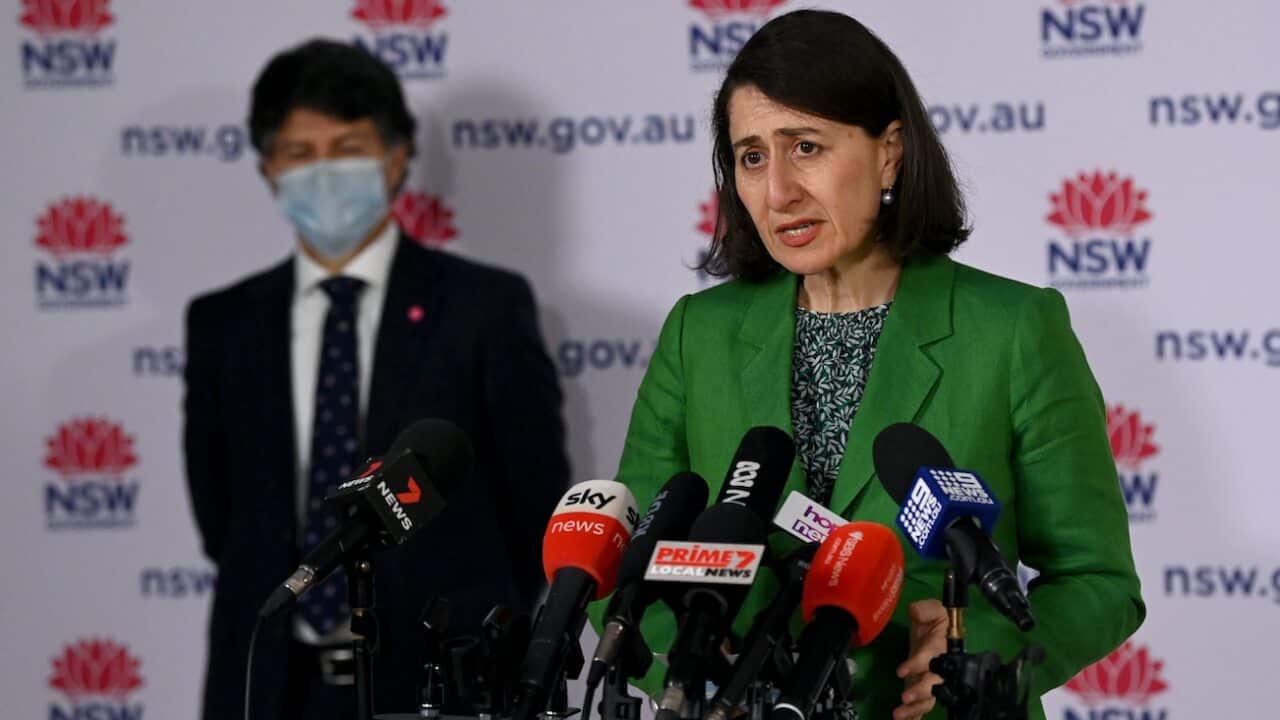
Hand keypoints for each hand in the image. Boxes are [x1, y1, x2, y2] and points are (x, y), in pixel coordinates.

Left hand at [893, 599, 948, 719]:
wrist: (934, 630)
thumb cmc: (935, 620)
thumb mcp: (932, 609)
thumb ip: (925, 609)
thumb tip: (916, 612)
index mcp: (942, 647)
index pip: (932, 657)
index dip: (918, 664)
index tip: (901, 670)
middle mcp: (940, 668)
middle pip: (935, 684)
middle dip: (920, 692)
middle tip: (905, 697)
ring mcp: (932, 681)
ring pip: (930, 699)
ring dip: (915, 708)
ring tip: (899, 715)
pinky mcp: (923, 688)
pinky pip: (923, 705)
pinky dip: (915, 716)